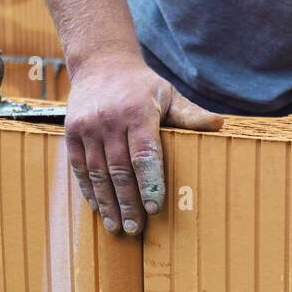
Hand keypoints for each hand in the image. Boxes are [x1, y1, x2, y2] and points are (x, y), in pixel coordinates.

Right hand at [65, 57, 222, 235]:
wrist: (100, 63)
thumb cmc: (142, 85)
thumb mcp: (169, 94)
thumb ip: (191, 115)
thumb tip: (220, 124)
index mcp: (138, 113)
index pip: (144, 155)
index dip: (150, 183)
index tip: (155, 208)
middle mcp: (110, 121)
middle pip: (120, 170)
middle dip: (128, 203)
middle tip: (135, 229)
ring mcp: (88, 127)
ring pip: (98, 173)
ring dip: (107, 203)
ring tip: (117, 227)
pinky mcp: (72, 132)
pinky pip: (80, 167)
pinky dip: (89, 190)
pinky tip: (99, 208)